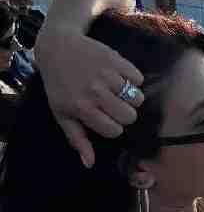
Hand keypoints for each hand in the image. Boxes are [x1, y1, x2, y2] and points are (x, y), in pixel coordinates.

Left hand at [36, 30, 143, 168]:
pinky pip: (138, 79)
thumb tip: (89, 164)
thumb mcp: (62, 113)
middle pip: (130, 116)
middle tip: (113, 105)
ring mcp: (107, 75)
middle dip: (124, 114)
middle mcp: (96, 92)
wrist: (57, 48)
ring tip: (117, 91)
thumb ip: (77, 139)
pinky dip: (133, 80)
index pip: (115, 130)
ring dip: (131, 97)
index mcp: (82, 108)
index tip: (104, 118)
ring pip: (137, 98)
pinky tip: (118, 76)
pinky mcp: (116, 60)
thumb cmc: (59, 85)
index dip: (112, 127)